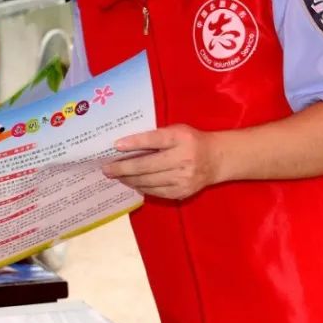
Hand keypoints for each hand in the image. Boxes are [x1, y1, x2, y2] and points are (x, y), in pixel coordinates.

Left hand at [102, 124, 221, 200]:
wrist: (216, 159)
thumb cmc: (190, 140)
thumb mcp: (176, 131)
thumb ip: (156, 137)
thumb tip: (125, 147)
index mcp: (180, 138)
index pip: (154, 140)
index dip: (134, 143)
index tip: (116, 146)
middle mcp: (183, 159)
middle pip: (147, 165)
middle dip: (123, 168)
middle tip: (106, 168)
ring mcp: (183, 178)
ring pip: (148, 181)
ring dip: (129, 179)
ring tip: (116, 176)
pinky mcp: (182, 192)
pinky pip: (155, 192)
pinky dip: (141, 187)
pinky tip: (131, 183)